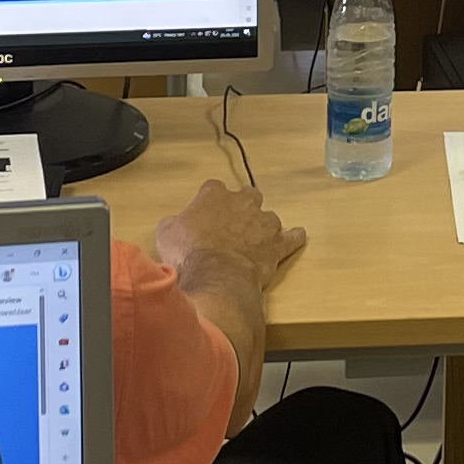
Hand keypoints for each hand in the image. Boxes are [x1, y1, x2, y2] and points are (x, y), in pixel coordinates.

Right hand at [155, 178, 305, 306]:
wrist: (217, 276)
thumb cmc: (190, 254)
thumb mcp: (166, 234)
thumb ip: (173, 223)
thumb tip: (173, 225)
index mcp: (214, 195)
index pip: (213, 187)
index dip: (209, 200)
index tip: (206, 210)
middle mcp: (243, 202)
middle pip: (248, 195)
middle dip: (243, 206)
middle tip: (234, 222)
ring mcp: (264, 222)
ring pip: (269, 216)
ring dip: (263, 226)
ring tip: (256, 238)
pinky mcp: (277, 244)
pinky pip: (291, 237)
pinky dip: (293, 238)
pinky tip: (296, 237)